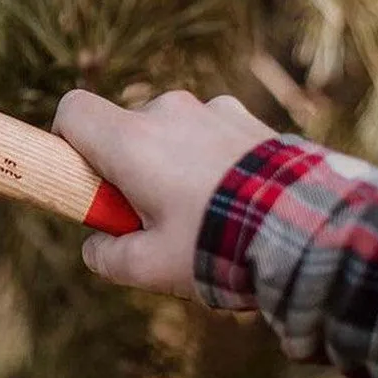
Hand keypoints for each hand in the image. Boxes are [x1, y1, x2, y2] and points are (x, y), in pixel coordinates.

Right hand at [52, 90, 274, 297]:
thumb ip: (108, 257)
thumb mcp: (151, 268)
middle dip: (128, 166)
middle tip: (153, 215)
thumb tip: (96, 247)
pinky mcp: (246, 117)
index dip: (67, 138)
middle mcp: (165, 112)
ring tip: (205, 212)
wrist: (309, 229)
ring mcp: (210, 109)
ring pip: (169, 130)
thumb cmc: (218, 246)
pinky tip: (236, 197)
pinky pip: (210, 131)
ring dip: (173, 160)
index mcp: (130, 140)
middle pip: (124, 127)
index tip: (85, 176)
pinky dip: (210, 157)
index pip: (72, 109)